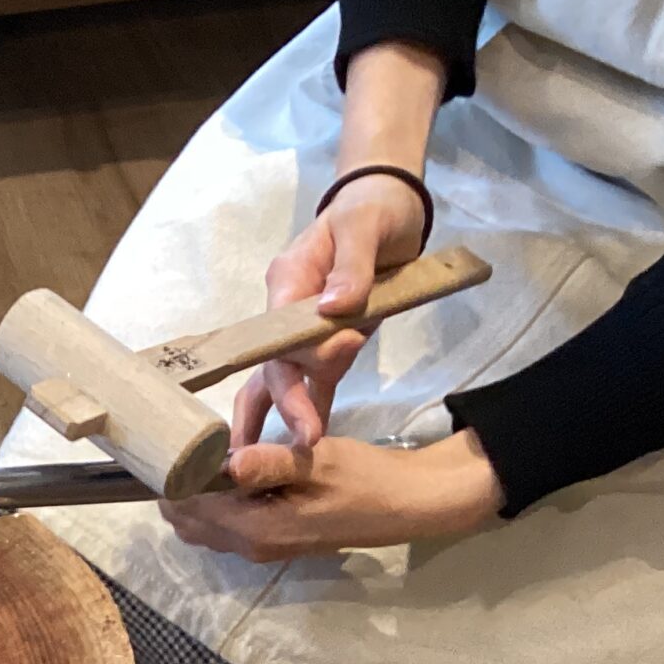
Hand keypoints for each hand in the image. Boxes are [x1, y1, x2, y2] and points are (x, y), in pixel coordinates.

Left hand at [161, 430, 503, 561]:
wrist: (403, 504)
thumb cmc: (364, 478)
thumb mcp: (317, 462)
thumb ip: (269, 464)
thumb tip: (227, 463)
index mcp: (257, 529)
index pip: (190, 508)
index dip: (173, 477)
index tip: (166, 442)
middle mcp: (251, 546)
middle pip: (187, 523)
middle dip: (176, 488)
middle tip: (177, 443)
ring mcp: (260, 548)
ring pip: (202, 527)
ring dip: (194, 496)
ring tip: (196, 453)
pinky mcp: (271, 540)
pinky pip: (224, 526)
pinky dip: (214, 503)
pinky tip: (225, 471)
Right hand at [233, 172, 428, 450]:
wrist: (386, 209)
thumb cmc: (372, 211)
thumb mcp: (365, 227)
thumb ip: (352, 266)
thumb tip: (335, 308)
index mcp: (287, 281)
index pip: (281, 330)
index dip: (300, 358)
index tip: (327, 372)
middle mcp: (286, 312)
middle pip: (277, 364)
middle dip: (290, 401)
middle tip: (307, 438)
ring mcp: (304, 331)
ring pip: (286, 379)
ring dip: (294, 411)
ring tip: (297, 454)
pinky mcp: (329, 343)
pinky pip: (316, 381)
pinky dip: (313, 408)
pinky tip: (309, 446)